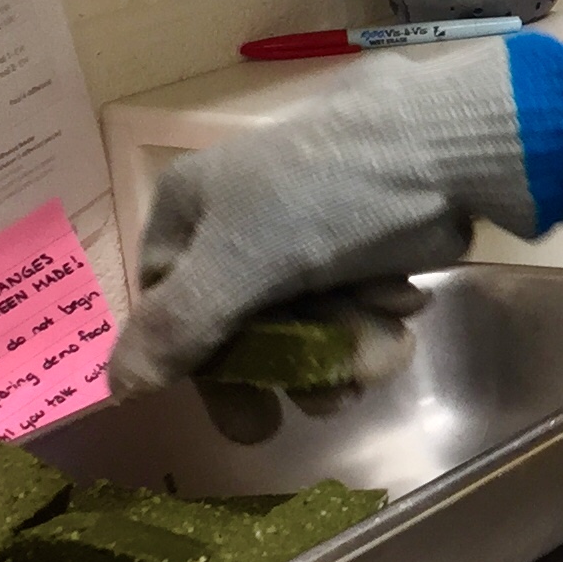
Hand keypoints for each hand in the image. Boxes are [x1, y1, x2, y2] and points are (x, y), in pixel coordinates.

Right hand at [110, 36, 562, 392]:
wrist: (445, 143)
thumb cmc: (327, 195)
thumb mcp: (241, 262)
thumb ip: (180, 327)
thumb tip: (116, 387)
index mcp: (190, 212)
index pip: (170, 312)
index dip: (209, 372)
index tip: (252, 417)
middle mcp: (238, 223)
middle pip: (247, 330)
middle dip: (298, 366)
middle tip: (334, 399)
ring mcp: (303, 234)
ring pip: (309, 327)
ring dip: (349, 348)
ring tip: (385, 349)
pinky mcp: (362, 245)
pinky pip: (355, 308)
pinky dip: (379, 315)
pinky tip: (403, 301)